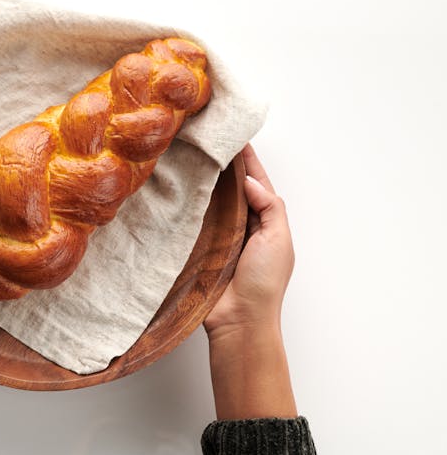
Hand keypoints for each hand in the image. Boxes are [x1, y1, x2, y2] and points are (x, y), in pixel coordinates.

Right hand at [203, 144, 296, 419]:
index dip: (247, 160)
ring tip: (187, 156)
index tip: (234, 134)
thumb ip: (270, 207)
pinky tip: (174, 189)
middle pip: (230, 188)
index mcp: (265, 221)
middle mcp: (241, 225)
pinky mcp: (197, 247)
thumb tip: (250, 180)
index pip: (256, 182)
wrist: (239, 320)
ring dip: (201, 182)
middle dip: (221, 165)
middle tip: (205, 139)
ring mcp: (217, 236)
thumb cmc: (264, 282)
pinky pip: (190, 221)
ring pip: (209, 201)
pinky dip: (185, 205)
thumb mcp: (279, 240)